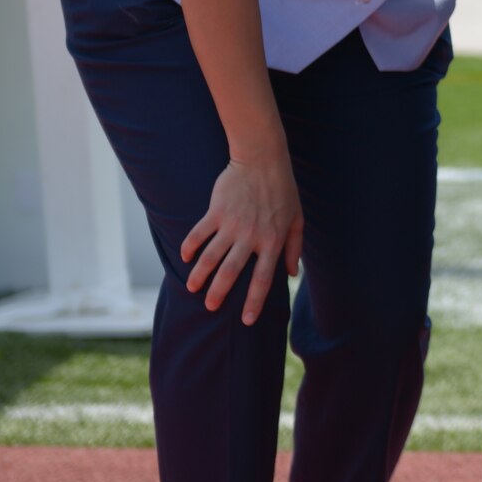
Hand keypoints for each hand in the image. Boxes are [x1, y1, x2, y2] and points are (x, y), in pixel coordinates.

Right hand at [180, 154, 304, 326]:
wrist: (262, 160)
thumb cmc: (283, 190)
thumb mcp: (297, 219)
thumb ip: (295, 247)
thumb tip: (292, 273)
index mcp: (273, 241)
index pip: (264, 279)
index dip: (254, 301)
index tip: (247, 320)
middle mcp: (251, 237)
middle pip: (232, 272)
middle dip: (219, 293)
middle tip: (210, 308)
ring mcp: (232, 225)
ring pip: (211, 256)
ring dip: (200, 274)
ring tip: (192, 288)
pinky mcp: (216, 212)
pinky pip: (199, 234)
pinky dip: (190, 246)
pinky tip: (184, 258)